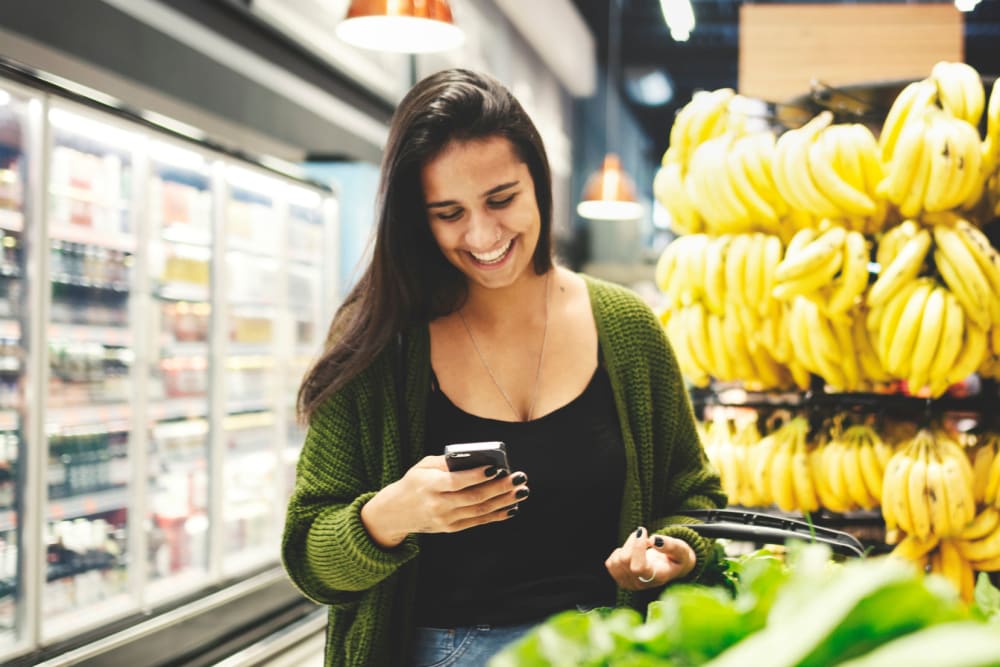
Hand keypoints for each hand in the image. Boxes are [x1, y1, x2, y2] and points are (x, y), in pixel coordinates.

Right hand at [361, 455, 528, 547]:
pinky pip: (478, 521)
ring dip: (504, 501)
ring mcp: (445, 519)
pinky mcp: (451, 528)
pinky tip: (511, 507)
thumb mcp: (423, 466)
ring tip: (521, 491)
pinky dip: (496, 515)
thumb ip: (447, 461)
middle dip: (499, 488)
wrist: (395, 513)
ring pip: (479, 511)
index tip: (497, 468)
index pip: (457, 481)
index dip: (478, 476)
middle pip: (473, 497)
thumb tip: (476, 458)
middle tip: (519, 478)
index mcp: (429, 485)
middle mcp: (438, 504)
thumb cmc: (413, 483)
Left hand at [604, 526, 695, 589]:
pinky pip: (610, 562)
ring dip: (627, 545)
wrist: (671, 568)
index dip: (637, 548)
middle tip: (643, 534)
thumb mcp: (681, 550)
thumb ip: (671, 546)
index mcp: (658, 578)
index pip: (638, 568)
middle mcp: (642, 584)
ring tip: (640, 544)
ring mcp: (629, 584)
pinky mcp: (620, 579)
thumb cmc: (677, 558)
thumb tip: (654, 540)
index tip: (642, 532)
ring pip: (617, 559)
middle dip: (633, 541)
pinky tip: (632, 553)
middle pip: (625, 560)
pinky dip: (619, 553)